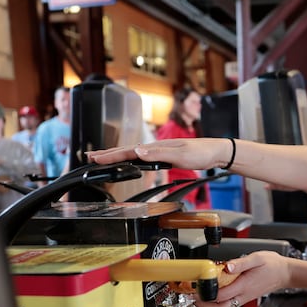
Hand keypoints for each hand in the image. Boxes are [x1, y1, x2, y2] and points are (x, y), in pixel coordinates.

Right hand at [86, 138, 226, 169]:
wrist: (217, 152)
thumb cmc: (202, 152)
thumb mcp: (180, 155)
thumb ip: (158, 154)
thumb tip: (137, 152)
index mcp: (156, 147)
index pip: (128, 151)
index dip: (110, 155)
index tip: (95, 158)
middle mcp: (155, 147)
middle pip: (127, 150)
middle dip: (108, 154)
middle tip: (90, 157)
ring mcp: (159, 151)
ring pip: (133, 153)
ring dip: (117, 155)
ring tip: (102, 157)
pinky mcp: (165, 155)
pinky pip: (142, 157)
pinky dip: (130, 158)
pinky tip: (129, 159)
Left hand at [193, 251, 292, 306]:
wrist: (285, 273)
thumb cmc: (272, 265)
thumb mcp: (257, 258)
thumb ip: (241, 263)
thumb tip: (227, 266)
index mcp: (244, 285)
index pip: (221, 295)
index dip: (206, 294)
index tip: (196, 289)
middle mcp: (243, 294)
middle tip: (193, 298)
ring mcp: (244, 298)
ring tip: (199, 298)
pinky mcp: (245, 297)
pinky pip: (229, 305)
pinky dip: (218, 303)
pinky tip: (212, 296)